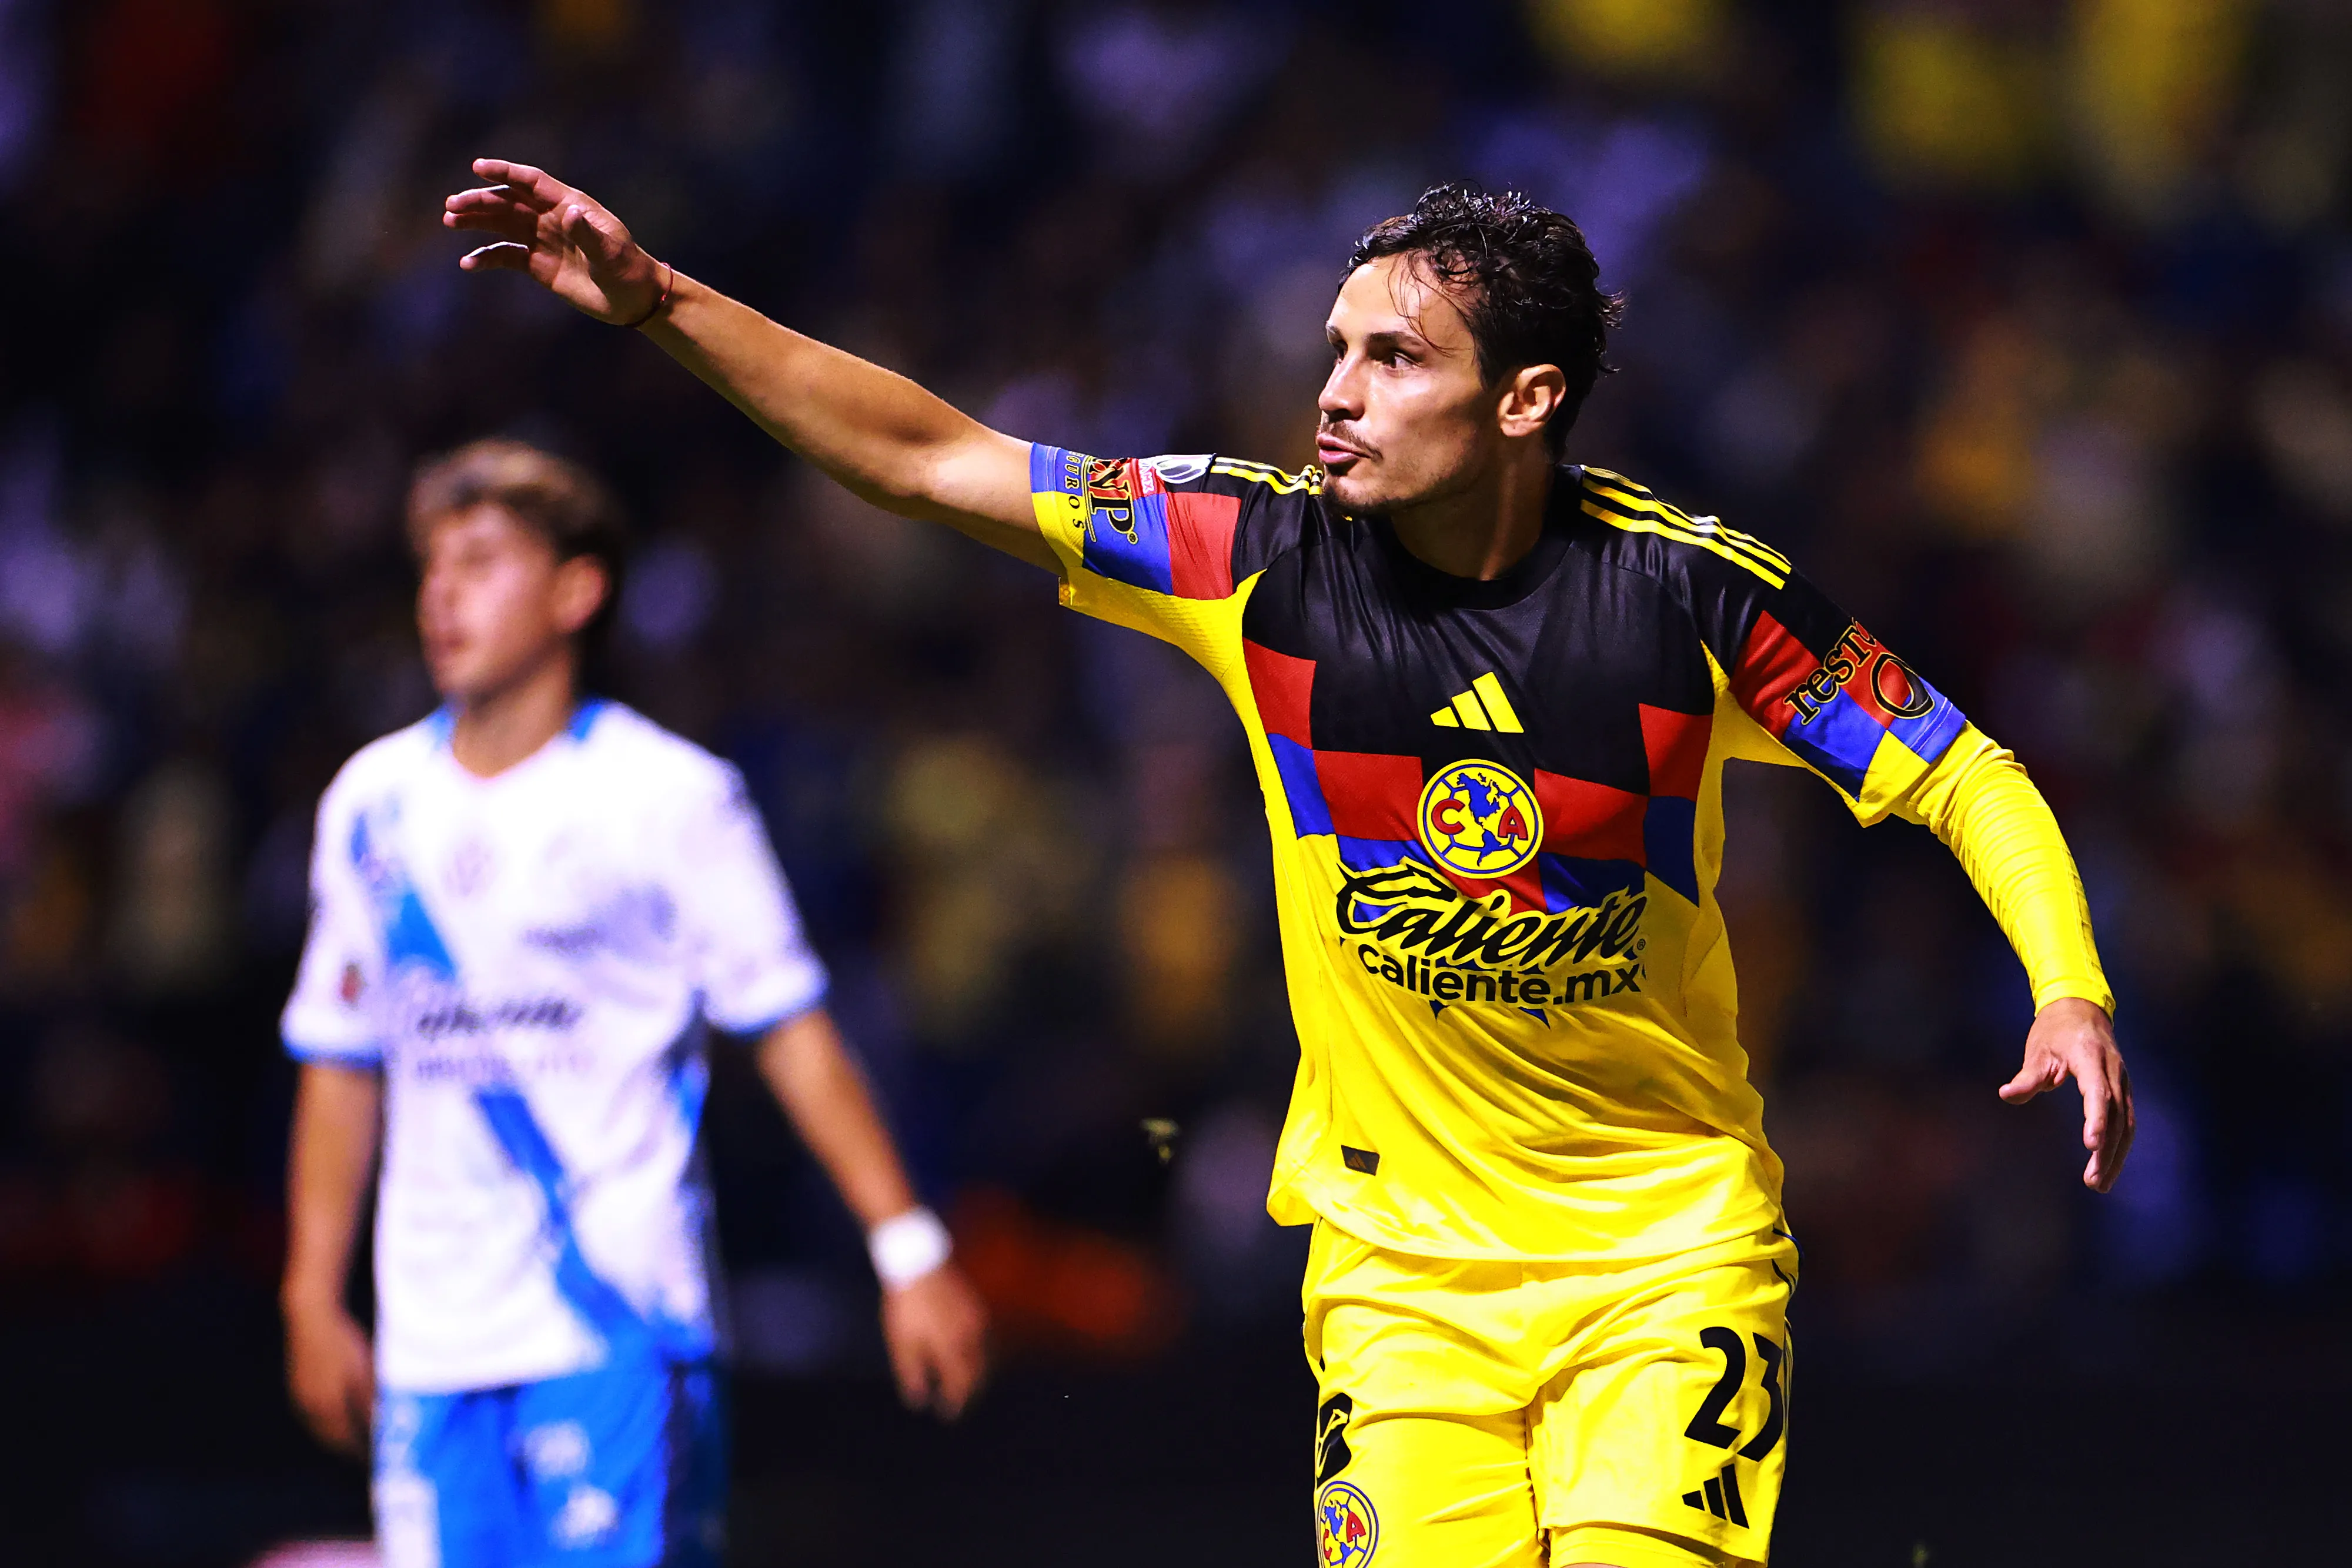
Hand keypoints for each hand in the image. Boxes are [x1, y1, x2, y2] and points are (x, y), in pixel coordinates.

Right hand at [285, 1296, 374, 1456]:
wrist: (310, 1316)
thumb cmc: (341, 1342)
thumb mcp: (362, 1371)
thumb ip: (368, 1402)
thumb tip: (379, 1427)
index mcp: (326, 1408)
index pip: (347, 1441)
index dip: (363, 1452)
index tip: (378, 1461)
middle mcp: (310, 1409)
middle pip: (333, 1439)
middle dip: (351, 1449)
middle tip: (370, 1456)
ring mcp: (301, 1399)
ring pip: (323, 1428)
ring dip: (339, 1437)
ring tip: (358, 1441)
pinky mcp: (298, 1388)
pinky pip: (315, 1415)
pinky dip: (330, 1422)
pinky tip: (340, 1418)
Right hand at [442, 159, 665, 323]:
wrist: (633, 298)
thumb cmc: (628, 269)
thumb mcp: (611, 253)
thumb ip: (587, 233)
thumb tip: (568, 212)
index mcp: (569, 205)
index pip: (531, 182)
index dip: (505, 172)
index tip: (478, 167)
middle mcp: (551, 217)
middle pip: (509, 201)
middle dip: (480, 200)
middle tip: (452, 205)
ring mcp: (543, 239)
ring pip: (502, 224)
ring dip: (476, 221)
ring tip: (450, 221)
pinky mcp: (538, 264)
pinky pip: (506, 256)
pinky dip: (486, 258)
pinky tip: (467, 264)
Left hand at [880, 1263, 988, 1419]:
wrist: (917, 1263)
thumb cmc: (905, 1307)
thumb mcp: (902, 1343)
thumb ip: (912, 1373)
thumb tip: (919, 1400)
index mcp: (952, 1348)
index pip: (960, 1384)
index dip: (955, 1401)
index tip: (948, 1413)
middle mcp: (970, 1336)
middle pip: (977, 1372)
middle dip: (969, 1389)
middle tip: (960, 1401)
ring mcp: (975, 1319)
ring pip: (983, 1354)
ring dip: (975, 1371)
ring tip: (964, 1380)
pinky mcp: (974, 1305)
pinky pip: (982, 1336)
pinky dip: (977, 1351)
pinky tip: (966, 1351)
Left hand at [2000, 996, 2133, 1192]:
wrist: (2081, 1009)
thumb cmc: (2054, 1030)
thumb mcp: (2037, 1050)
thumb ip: (2027, 1077)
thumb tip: (2006, 1095)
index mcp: (2091, 1057)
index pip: (2098, 1093)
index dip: (2097, 1119)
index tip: (2090, 1145)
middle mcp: (2113, 1070)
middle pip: (2117, 1115)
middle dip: (2107, 1150)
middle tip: (2094, 1182)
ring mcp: (2122, 1080)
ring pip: (2127, 1123)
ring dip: (2116, 1155)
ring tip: (2100, 1183)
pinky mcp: (2123, 1089)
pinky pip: (2126, 1120)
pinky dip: (2120, 1144)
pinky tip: (2108, 1165)